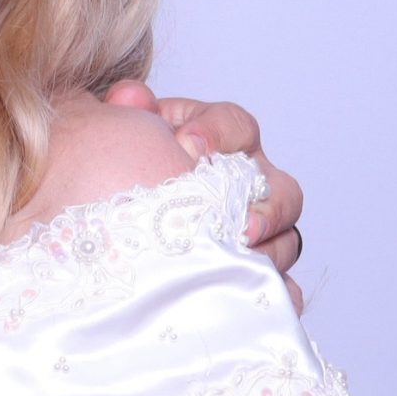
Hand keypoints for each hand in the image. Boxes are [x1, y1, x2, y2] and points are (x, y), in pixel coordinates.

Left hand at [106, 81, 306, 311]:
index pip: (238, 126)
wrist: (111, 203)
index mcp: (221, 140)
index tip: (187, 145)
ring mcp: (254, 228)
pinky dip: (268, 291)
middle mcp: (248, 182)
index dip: (219, 133)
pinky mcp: (247, 268)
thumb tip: (132, 98)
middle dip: (265, 207)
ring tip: (240, 260)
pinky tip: (250, 297)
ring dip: (268, 252)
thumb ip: (128, 109)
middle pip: (281, 191)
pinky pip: (274, 284)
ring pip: (285, 239)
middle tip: (238, 222)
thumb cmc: (126, 162)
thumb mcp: (125, 129)